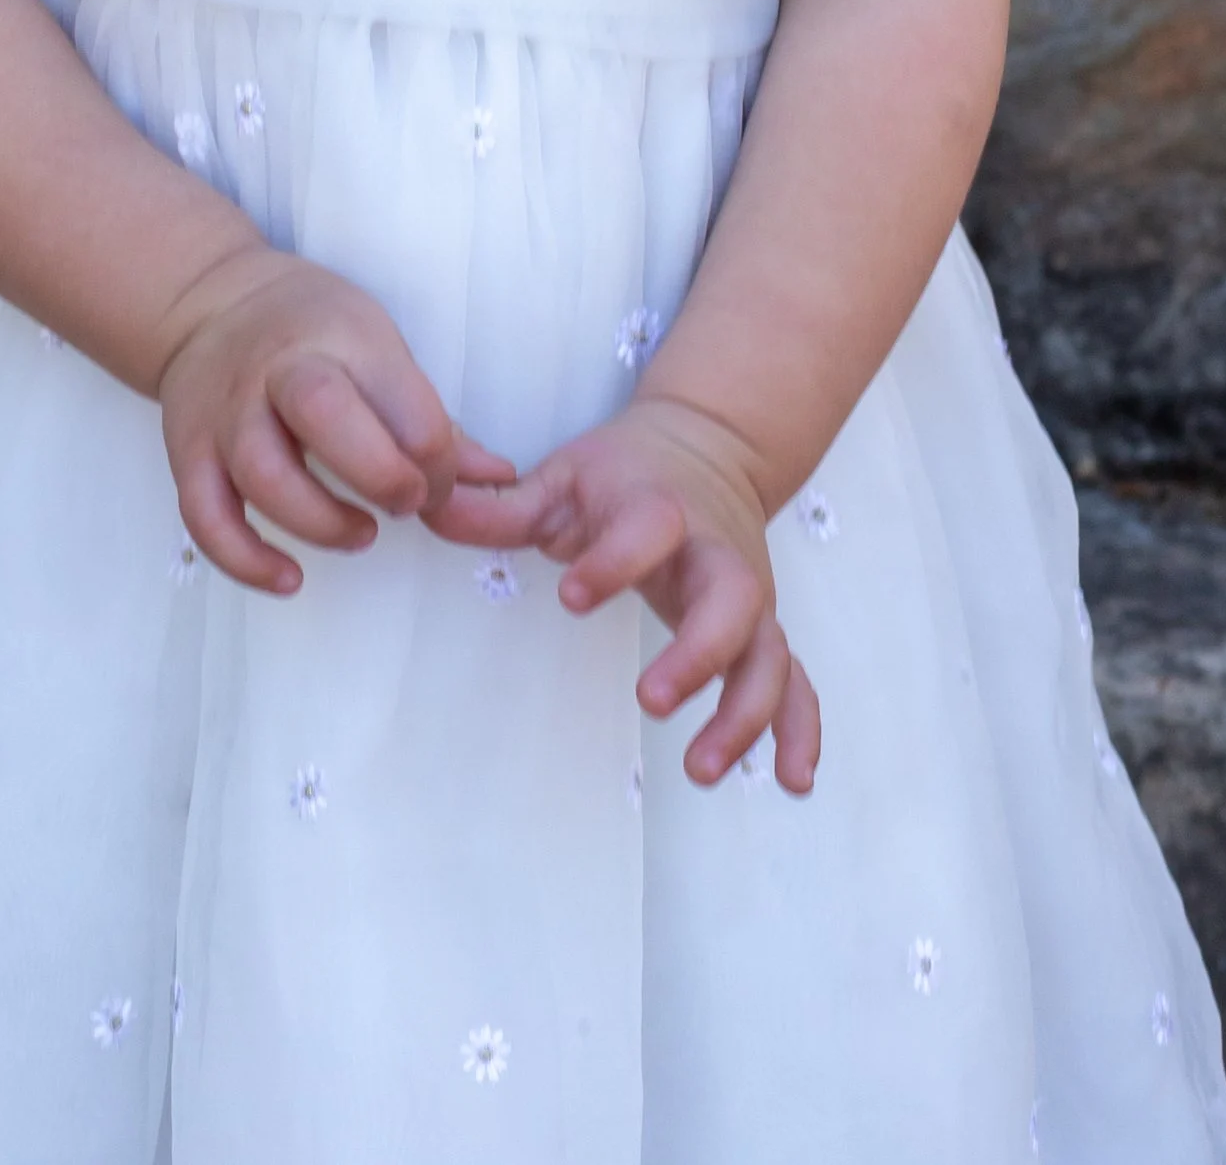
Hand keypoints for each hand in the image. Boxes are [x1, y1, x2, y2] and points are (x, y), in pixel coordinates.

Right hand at [155, 248, 515, 597]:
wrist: (209, 304)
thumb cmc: (312, 328)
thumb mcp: (377, 342)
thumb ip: (428, 415)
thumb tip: (496, 480)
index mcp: (339, 335)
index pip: (401, 400)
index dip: (438, 459)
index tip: (441, 482)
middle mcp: (275, 368)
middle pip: (323, 416)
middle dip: (381, 475)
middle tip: (406, 504)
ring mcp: (225, 413)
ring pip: (262, 474)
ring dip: (321, 522)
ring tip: (358, 534)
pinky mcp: (188, 452)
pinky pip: (207, 517)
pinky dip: (246, 559)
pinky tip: (290, 578)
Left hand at [429, 394, 820, 792]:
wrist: (708, 444)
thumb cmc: (622, 472)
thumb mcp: (560, 476)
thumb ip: (498, 505)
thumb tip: (424, 512)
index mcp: (660, 507)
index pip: (647, 528)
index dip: (612, 561)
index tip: (570, 596)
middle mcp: (715, 554)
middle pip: (731, 601)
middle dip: (699, 653)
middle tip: (650, 699)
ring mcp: (749, 596)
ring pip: (768, 653)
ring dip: (746, 713)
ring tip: (702, 770)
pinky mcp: (764, 628)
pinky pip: (795, 681)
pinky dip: (800, 729)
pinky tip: (792, 781)